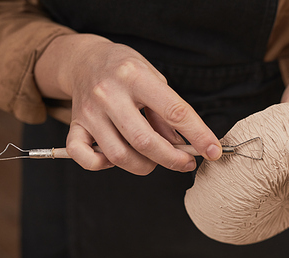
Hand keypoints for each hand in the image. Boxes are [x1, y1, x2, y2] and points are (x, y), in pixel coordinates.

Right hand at [35, 34, 221, 174]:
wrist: (84, 60)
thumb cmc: (126, 71)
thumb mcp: (155, 79)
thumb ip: (168, 112)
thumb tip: (184, 146)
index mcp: (135, 77)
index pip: (174, 111)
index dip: (198, 135)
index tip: (214, 150)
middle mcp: (109, 94)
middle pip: (144, 141)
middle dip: (172, 159)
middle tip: (186, 163)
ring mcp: (89, 112)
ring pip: (119, 155)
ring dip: (144, 166)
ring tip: (155, 159)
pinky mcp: (75, 125)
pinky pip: (84, 157)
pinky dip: (102, 166)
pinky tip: (115, 159)